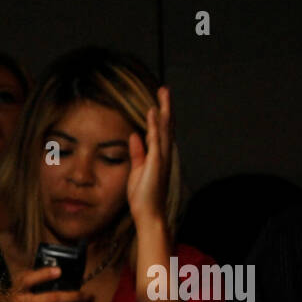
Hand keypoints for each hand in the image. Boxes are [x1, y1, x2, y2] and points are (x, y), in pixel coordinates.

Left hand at [126, 86, 171, 227]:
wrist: (148, 213)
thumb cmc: (143, 195)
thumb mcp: (137, 169)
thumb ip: (137, 152)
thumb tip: (135, 135)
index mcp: (158, 155)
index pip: (160, 131)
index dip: (159, 115)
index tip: (157, 100)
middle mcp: (163, 154)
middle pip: (166, 125)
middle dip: (165, 107)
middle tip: (164, 89)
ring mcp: (161, 158)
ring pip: (164, 129)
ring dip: (163, 110)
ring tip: (162, 93)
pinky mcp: (156, 163)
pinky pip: (156, 141)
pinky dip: (155, 127)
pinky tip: (153, 114)